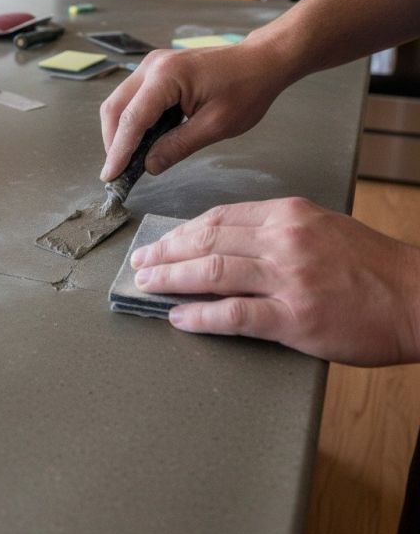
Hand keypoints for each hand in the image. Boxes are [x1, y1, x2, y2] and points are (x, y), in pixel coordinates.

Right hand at [99, 41, 292, 181]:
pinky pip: (132, 98)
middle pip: (115, 108)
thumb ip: (178, 146)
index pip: (132, 119)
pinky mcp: (156, 70)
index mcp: (167, 77)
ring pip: (119, 103)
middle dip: (113, 142)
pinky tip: (140, 141)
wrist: (262, 61)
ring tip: (127, 160)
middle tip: (118, 172)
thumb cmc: (247, 89)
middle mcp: (152, 66)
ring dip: (119, 132)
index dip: (118, 151)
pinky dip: (130, 121)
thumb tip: (148, 166)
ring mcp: (152, 65)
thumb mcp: (215, 126)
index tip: (110, 176)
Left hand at [130, 197, 419, 366]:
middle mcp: (284, 240)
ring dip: (172, 280)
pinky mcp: (296, 317)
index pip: (218, 218)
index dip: (181, 232)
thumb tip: (225, 242)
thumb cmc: (372, 266)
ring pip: (212, 272)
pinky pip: (235, 314)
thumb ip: (274, 232)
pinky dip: (201, 316)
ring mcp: (289, 278)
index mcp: (288, 215)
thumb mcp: (321, 228)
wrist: (419, 297)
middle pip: (207, 240)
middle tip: (141, 263)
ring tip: (148, 285)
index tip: (160, 242)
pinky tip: (179, 317)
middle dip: (166, 253)